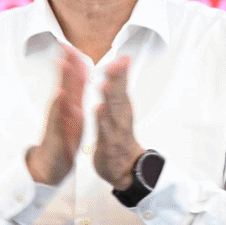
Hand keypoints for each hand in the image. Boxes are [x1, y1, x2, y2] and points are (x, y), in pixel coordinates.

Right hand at [25, 45, 85, 184]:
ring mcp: (58, 122)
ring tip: (62, 62)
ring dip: (61, 80)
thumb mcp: (71, 119)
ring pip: (60, 97)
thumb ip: (72, 100)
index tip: (74, 44)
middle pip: (65, 84)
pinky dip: (59, 106)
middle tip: (65, 44)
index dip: (76, 62)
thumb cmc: (62, 143)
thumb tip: (75, 82)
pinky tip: (60, 94)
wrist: (51, 167)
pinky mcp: (57, 134)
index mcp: (71, 106)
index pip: (74, 81)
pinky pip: (58, 119)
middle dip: (66, 63)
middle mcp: (63, 111)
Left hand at [92, 56, 142, 189]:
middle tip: (118, 64)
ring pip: (113, 111)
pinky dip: (102, 120)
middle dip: (118, 79)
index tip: (124, 57)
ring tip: (107, 84)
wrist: (126, 167)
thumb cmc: (121, 136)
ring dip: (110, 97)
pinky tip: (99, 109)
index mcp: (122, 108)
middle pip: (120, 95)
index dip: (122, 71)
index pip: (122, 86)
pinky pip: (105, 130)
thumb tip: (120, 68)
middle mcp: (121, 116)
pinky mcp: (108, 143)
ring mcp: (116, 130)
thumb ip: (118, 89)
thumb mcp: (120, 110)